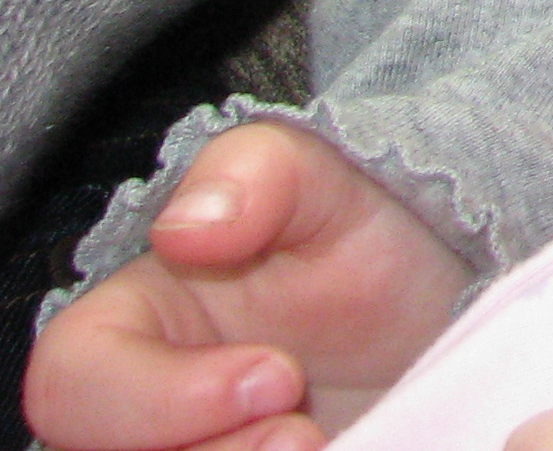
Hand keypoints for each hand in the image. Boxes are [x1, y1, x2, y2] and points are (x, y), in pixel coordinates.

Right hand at [24, 122, 470, 450]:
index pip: (71, 384)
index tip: (276, 378)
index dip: (153, 398)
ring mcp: (189, 448)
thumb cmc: (364, 243)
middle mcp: (136, 410)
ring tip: (324, 443)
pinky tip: (344, 449)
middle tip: (304, 433)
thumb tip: (186, 226)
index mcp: (129, 328)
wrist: (438, 315)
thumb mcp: (328, 186)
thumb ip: (259, 174)